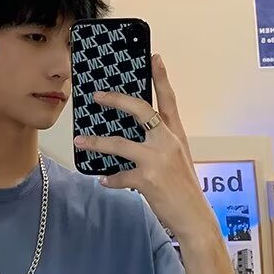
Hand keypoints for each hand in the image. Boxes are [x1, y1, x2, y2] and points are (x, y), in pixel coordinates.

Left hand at [73, 53, 214, 242]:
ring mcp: (157, 160)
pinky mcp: (147, 179)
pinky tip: (103, 180)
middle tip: (97, 95)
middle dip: (116, 100)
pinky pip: (119, 176)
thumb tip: (133, 138)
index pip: (168, 100)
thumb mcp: (177, 159)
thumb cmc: (184, 188)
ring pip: (119, 144)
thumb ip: (159, 145)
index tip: (154, 57)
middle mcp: (168, 142)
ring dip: (96, 143)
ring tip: (80, 141)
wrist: (194, 216)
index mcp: (176, 135)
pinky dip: (109, 179)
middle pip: (141, 110)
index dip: (161, 77)